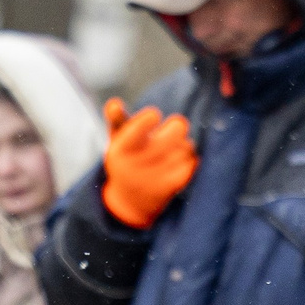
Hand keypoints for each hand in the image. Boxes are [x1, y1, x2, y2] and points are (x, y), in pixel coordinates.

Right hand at [99, 98, 196, 229]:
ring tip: (172, 150)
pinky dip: (189, 160)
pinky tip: (178, 162)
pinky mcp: (170, 187)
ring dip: (183, 145)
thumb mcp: (118, 141)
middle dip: (177, 126)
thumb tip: (113, 103)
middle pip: (176, 129)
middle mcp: (136, 165)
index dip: (150, 117)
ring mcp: (154, 178)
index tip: (153, 116)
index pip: (140, 127)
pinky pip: (191, 162)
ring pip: (186, 146)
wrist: (129, 201)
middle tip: (174, 128)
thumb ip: (117, 120)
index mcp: (120, 150)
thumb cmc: (127, 161)